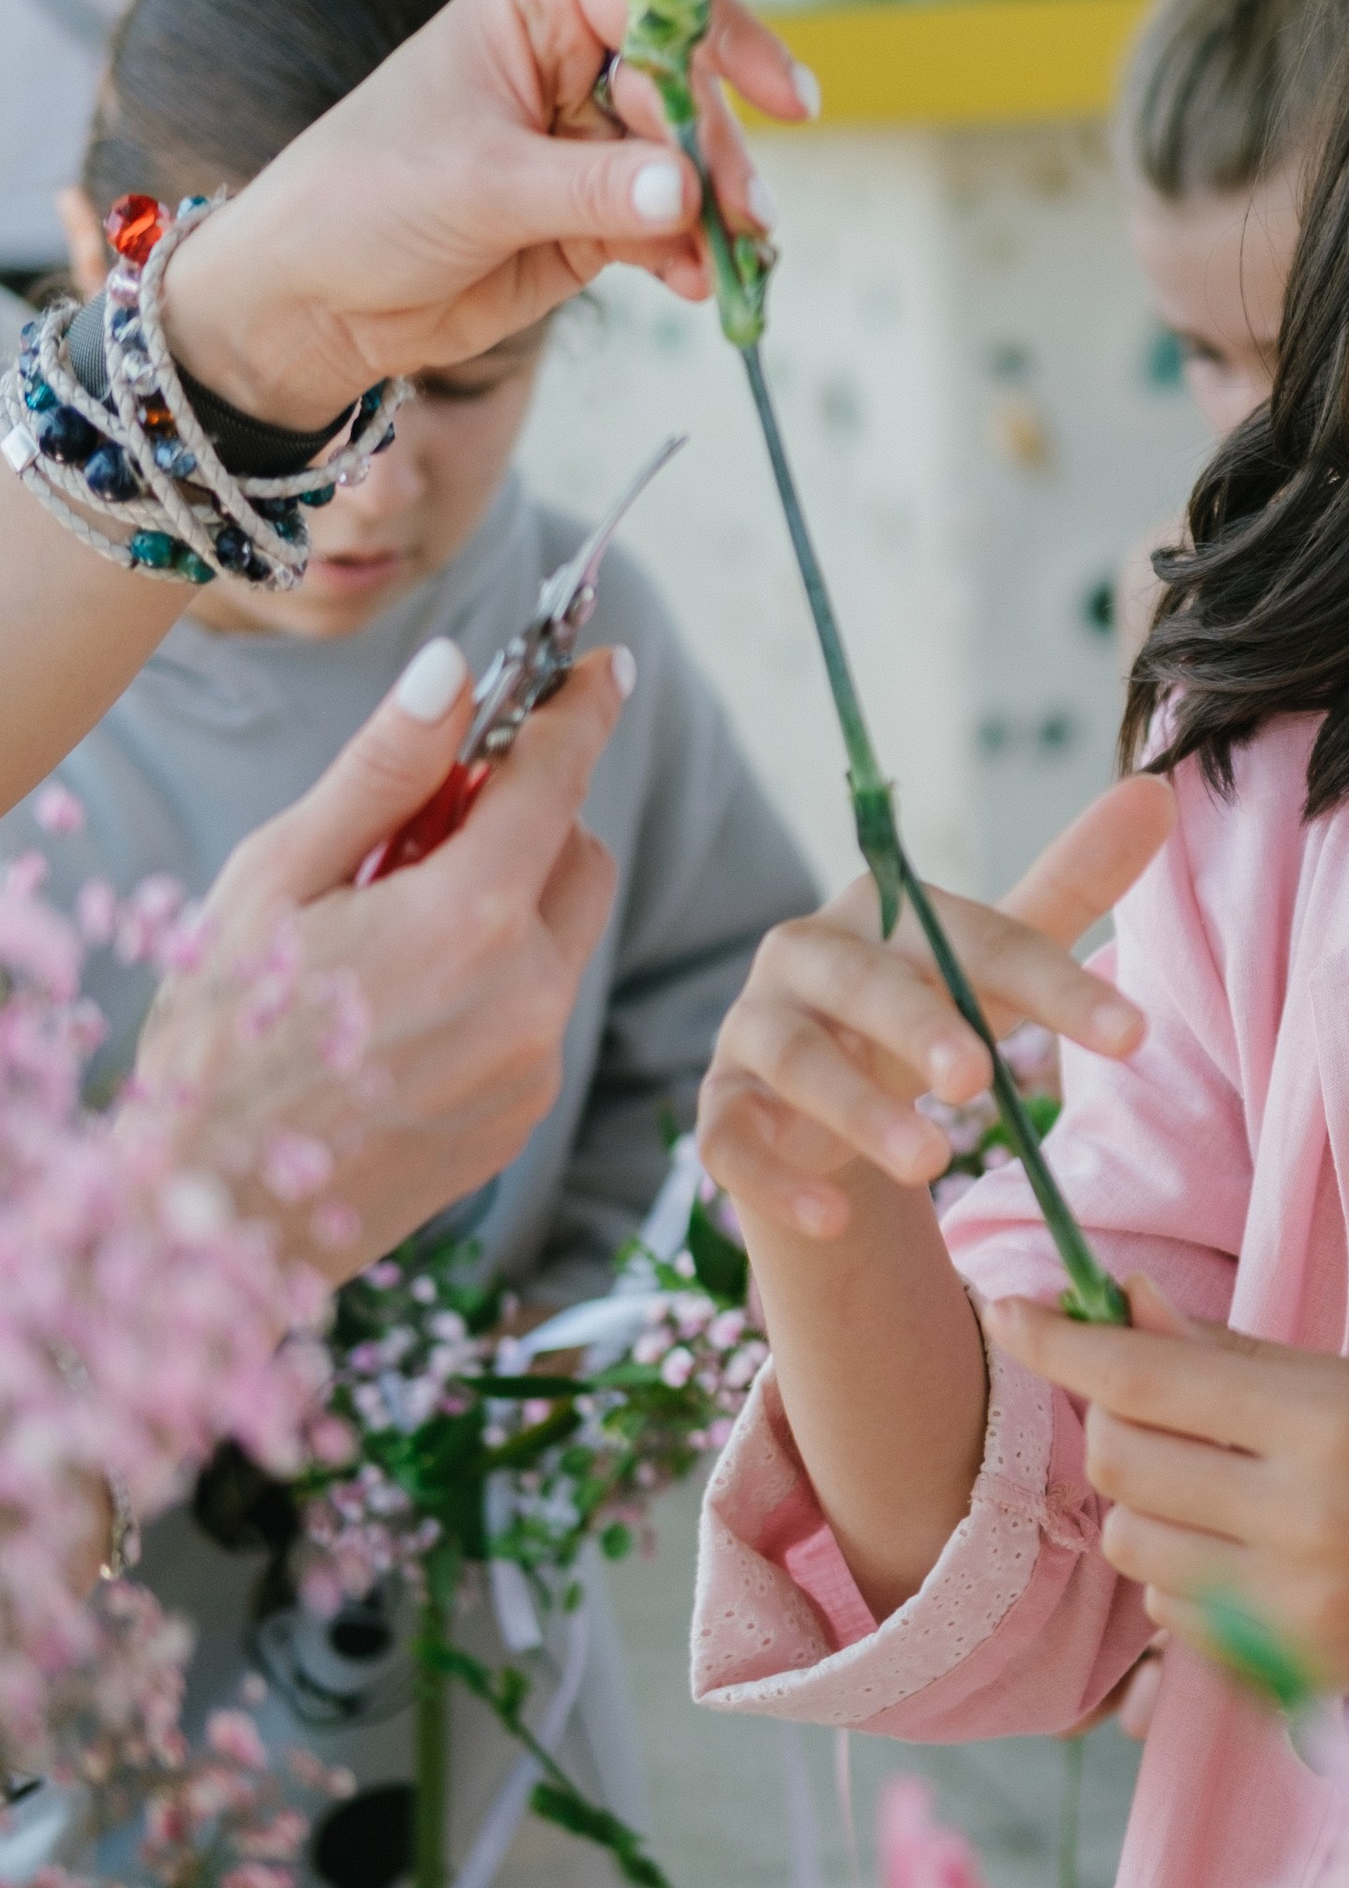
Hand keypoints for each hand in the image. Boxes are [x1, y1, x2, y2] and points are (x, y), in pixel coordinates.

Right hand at [129, 634, 623, 1284]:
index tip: (602, 666)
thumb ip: (380, 774)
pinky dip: (493, 984)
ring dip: (507, 906)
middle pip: (579, 857)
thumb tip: (453, 672)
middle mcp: (527, 994)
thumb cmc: (216, 1038)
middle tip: (421, 830)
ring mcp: (534, 1066)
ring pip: (561, 939)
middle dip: (524, 821)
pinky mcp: (521, 1117)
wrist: (208, 1220)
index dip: (579, 710)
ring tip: (391, 930)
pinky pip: (536, 1015)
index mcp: (467, 918)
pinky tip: (398, 1009)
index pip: (557, 779)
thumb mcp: (275, 881)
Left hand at [159, 0, 807, 427]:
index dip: (720, 42)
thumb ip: (589, 187)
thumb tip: (684, 190)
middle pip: (688, 88)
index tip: (778, 99)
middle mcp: (573, 63)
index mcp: (534, 9)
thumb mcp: (478, 183)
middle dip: (722, 149)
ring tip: (735, 261)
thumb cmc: (366, 196)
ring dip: (721, 211)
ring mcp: (590, 144)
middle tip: (747, 214)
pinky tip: (699, 286)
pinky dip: (691, 255)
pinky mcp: (595, 218)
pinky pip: (669, 228)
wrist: (316, 298)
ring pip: (689, 164)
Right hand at [698, 775, 1171, 1240]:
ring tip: (930, 1164)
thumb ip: (1071, 886)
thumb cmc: (919, 1009)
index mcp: (880, 911)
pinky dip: (777, 1179)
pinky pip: (730, 1141)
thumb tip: (1156, 791)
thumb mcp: (993, 959)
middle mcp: (805, 957)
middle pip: (865, 985)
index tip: (1134, 1034)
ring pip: (796, 1062)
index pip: (975, 939)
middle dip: (920, 1027)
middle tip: (979, 1080)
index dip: (1055, 985)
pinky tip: (834, 1217)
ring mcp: (754, 1032)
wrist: (813, 1088)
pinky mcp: (721, 1109)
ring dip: (858, 1113)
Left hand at [983, 1280, 1348, 1689]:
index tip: (1009, 1310)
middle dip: (1113, 1424)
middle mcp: (1305, 1524)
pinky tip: (1250, 1554)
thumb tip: (1124, 1306)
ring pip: (1134, 1545)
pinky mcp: (1299, 1674)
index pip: (1144, 1380)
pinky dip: (1184, 1578)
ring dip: (1149, 1505)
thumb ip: (1231, 1357)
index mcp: (1327, 1428)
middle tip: (1154, 1405)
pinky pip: (1177, 1617)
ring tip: (1220, 1487)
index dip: (1059, 1340)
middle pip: (1120, 1465)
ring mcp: (1299, 1612)